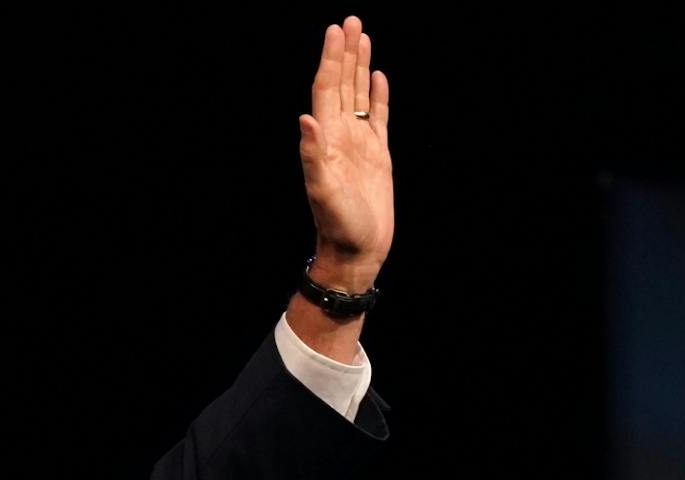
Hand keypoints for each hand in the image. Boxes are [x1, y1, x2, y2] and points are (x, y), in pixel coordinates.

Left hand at [298, 15, 393, 289]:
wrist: (357, 251)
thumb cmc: (339, 227)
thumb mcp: (323, 193)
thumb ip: (312, 157)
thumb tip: (306, 119)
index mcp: (326, 139)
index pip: (327, 88)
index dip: (331, 59)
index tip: (335, 30)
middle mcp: (340, 136)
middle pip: (342, 84)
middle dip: (345, 52)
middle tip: (350, 20)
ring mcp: (359, 144)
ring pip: (358, 95)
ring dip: (360, 66)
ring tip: (362, 36)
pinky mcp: (377, 156)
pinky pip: (378, 117)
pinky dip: (377, 96)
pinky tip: (378, 77)